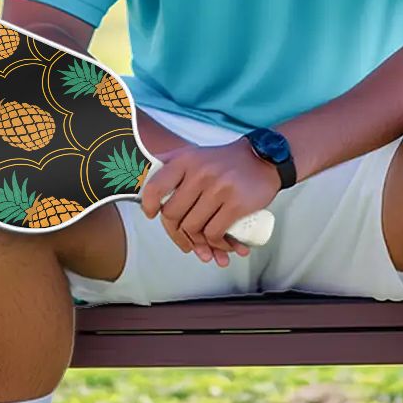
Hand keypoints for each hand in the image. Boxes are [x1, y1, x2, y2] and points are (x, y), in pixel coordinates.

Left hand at [141, 139, 279, 266]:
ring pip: (194, 228)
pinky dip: (216, 245)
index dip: (148, 205)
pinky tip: (222, 246)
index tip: (152, 214)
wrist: (262, 159)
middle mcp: (200, 173)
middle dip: (177, 233)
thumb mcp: (195, 154)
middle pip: (174, 215)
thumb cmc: (224, 162)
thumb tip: (140, 176)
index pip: (155, 186)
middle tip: (186, 239)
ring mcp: (218, 188)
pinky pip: (215, 234)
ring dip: (199, 244)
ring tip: (206, 247)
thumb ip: (169, 162)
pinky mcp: (236, 204)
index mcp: (186, 161)